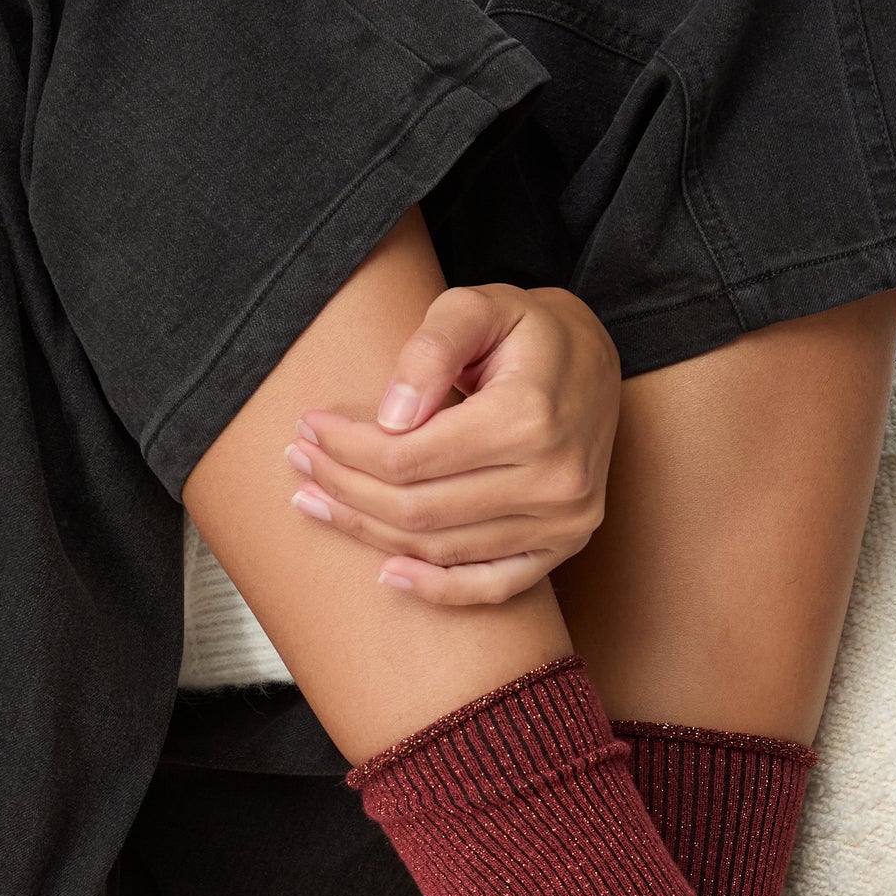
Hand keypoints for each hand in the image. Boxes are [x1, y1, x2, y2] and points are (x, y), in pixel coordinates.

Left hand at [284, 283, 620, 603]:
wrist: (594, 360)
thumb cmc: (526, 329)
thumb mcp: (477, 306)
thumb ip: (430, 349)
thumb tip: (390, 417)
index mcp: (528, 417)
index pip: (409, 456)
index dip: (347, 448)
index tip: (309, 427)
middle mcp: (554, 479)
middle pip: (417, 509)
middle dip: (345, 488)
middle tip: (301, 462)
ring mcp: (564, 520)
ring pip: (441, 548)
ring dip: (369, 532)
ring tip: (318, 500)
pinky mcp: (564, 545)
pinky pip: (494, 586)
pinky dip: (438, 589)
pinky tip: (388, 574)